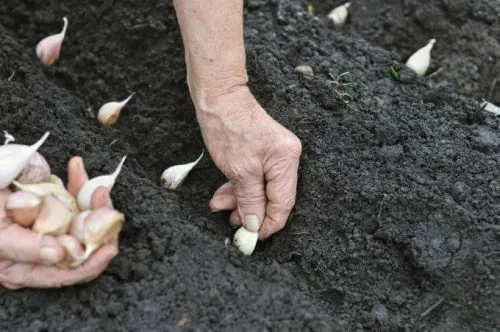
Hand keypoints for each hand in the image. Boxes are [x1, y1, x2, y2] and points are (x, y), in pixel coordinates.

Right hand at [0, 157, 117, 288]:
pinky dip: (76, 181)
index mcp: (30, 267)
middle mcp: (45, 249)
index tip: (110, 246)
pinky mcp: (48, 204)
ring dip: (92, 198)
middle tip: (102, 198)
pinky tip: (75, 165)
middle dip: (99, 220)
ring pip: (83, 216)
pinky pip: (71, 196)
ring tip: (94, 183)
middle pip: (85, 242)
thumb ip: (25, 247)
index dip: (94, 262)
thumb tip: (59, 254)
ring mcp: (49, 225)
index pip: (71, 272)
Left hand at [198, 86, 301, 238]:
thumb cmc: (228, 127)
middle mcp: (286, 158)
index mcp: (287, 161)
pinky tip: (223, 194)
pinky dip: (238, 188)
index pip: (284, 203)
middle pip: (272, 197)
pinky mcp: (261, 152)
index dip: (269, 224)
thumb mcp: (239, 170)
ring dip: (240, 201)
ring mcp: (274, 154)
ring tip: (220, 206)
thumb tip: (255, 225)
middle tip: (232, 223)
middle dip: (251, 211)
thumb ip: (250, 200)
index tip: (253, 238)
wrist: (218, 96)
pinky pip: (253, 178)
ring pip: (260, 189)